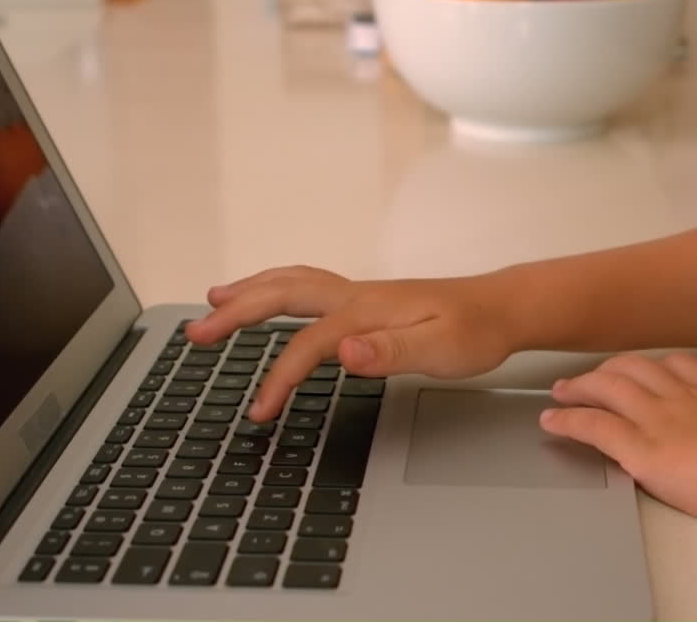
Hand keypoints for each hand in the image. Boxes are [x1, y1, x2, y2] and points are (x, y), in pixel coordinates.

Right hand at [185, 265, 515, 421]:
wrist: (500, 310)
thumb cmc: (474, 332)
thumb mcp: (440, 349)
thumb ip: (390, 352)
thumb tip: (345, 353)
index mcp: (367, 311)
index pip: (308, 345)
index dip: (279, 378)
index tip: (259, 412)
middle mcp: (356, 297)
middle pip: (283, 296)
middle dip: (237, 313)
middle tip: (197, 332)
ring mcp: (359, 295)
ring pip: (293, 284)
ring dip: (251, 291)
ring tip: (214, 302)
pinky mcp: (365, 301)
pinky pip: (308, 288)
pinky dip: (277, 289)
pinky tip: (270, 297)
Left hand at [540, 353, 696, 528]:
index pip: (679, 367)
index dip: (656, 366)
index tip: (644, 369)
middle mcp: (682, 398)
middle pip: (635, 369)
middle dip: (610, 369)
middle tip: (593, 376)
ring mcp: (658, 419)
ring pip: (608, 389)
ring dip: (580, 387)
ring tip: (561, 391)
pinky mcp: (640, 448)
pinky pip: (592, 426)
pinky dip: (567, 421)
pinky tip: (551, 422)